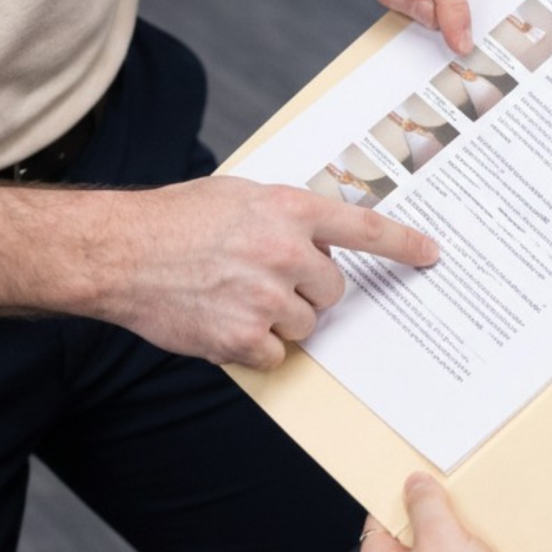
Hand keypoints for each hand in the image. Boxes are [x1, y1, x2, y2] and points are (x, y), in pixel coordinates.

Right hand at [89, 176, 438, 368]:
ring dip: (282, 319)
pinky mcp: (242, 337)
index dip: (403, 244)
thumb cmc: (177, 218)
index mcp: (291, 210)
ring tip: (236, 296)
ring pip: (306, 325)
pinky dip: (254, 348)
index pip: (365, 229)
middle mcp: (286, 253)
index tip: (431, 255)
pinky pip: (275, 355)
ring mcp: (266, 298)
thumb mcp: (243, 195)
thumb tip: (321, 237)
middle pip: (333, 289)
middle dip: (309, 290)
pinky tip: (224, 323)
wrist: (120, 251)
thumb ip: (287, 215)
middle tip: (268, 278)